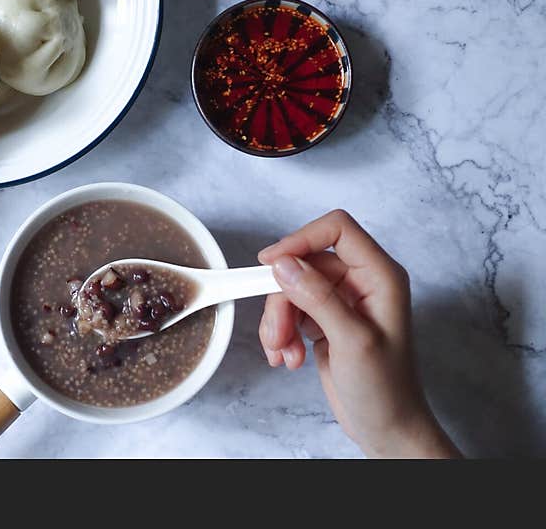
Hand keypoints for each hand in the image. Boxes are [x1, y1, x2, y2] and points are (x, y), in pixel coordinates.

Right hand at [257, 210, 458, 457]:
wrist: (386, 428)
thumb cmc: (387, 390)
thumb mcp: (352, 341)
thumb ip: (318, 298)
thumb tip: (285, 265)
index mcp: (380, 276)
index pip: (337, 229)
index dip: (301, 239)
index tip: (271, 263)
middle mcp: (361, 282)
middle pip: (303, 264)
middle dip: (282, 299)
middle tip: (276, 333)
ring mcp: (341, 300)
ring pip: (290, 289)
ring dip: (279, 321)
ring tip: (283, 352)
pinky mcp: (324, 319)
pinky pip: (289, 311)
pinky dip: (281, 333)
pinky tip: (289, 357)